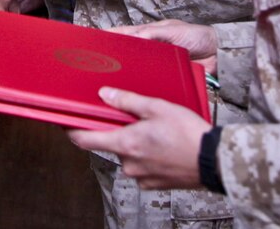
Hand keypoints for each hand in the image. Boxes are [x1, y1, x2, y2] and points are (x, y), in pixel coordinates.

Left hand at [68, 87, 211, 189]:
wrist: (214, 160)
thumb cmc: (188, 133)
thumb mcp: (157, 107)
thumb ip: (128, 100)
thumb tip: (106, 95)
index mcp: (126, 143)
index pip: (85, 140)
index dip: (71, 131)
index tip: (65, 123)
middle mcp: (129, 164)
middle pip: (110, 145)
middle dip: (118, 131)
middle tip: (135, 118)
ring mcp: (141, 177)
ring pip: (128, 155)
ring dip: (135, 143)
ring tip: (156, 131)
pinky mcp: (153, 184)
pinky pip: (141, 167)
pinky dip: (147, 155)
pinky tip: (162, 145)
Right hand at [109, 20, 218, 75]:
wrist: (218, 54)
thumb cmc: (198, 36)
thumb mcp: (174, 30)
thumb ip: (153, 33)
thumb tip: (134, 37)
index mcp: (151, 32)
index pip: (126, 33)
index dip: (112, 35)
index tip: (97, 39)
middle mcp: (151, 48)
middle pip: (128, 52)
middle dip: (115, 56)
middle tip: (100, 62)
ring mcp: (158, 63)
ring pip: (137, 67)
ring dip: (128, 70)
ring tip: (112, 76)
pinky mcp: (165, 76)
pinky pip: (150, 79)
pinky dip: (142, 81)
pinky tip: (134, 86)